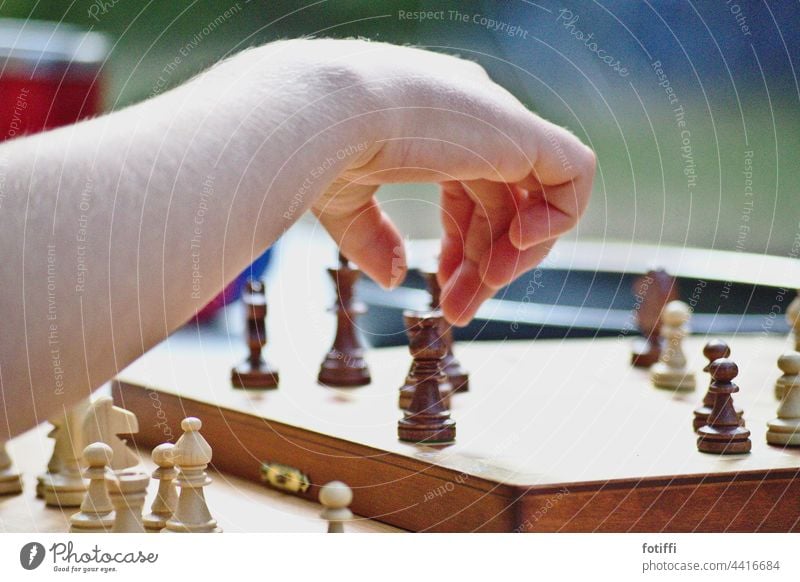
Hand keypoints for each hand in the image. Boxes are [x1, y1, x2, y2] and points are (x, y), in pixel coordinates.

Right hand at [308, 40, 594, 324]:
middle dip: (482, 264)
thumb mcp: (345, 200)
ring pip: (534, 200)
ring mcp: (500, 123)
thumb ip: (372, 235)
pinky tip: (517, 247)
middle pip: (502, 204)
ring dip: (510, 256)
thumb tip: (392, 276)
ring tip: (479, 293)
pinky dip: (558, 217)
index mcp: (435, 126)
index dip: (463, 244)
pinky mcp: (522, 132)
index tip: (441, 283)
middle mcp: (473, 120)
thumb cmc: (320, 146)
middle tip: (458, 310)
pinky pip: (573, 173)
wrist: (325, 114)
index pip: (472, 189)